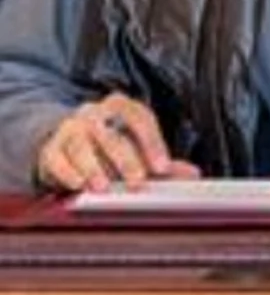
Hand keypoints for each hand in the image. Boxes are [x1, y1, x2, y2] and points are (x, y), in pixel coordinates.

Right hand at [34, 94, 197, 193]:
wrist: (65, 142)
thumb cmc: (107, 146)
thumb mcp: (136, 149)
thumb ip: (162, 161)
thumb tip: (193, 174)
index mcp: (121, 107)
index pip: (140, 118)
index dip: (153, 143)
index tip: (163, 168)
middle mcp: (95, 114)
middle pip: (112, 134)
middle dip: (126, 159)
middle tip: (137, 182)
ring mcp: (71, 129)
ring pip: (82, 145)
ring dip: (94, 168)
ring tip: (104, 187)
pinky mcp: (50, 149)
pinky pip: (57, 159)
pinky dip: (68, 172)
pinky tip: (78, 184)